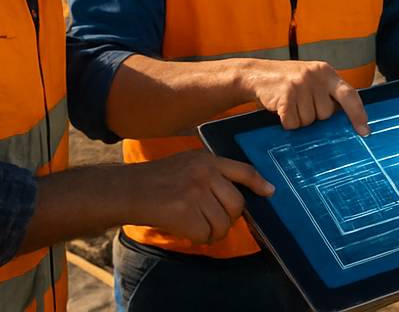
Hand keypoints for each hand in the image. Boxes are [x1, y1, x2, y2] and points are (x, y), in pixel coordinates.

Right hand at [124, 151, 272, 245]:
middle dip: (228, 218)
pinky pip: (206, 235)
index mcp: (208, 160)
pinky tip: (186, 229)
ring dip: (212, 231)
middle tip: (212, 219)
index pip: (243, 170)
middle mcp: (205, 174)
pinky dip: (199, 238)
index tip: (270, 192)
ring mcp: (196, 193)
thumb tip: (238, 195)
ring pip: (223, 223)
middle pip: (237, 204)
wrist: (128, 190)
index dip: (259, 183)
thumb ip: (211, 173)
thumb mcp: (188, 163)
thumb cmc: (157, 179)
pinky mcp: (186, 213)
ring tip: (195, 224)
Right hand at [240, 59, 368, 134]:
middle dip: (315, 116)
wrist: (257, 74)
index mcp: (326, 72)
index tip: (365, 130)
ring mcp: (299, 84)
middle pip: (326, 114)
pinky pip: (292, 123)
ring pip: (309, 121)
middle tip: (302, 104)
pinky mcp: (284, 95)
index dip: (358, 113)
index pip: (349, 94)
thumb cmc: (290, 82)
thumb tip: (348, 120)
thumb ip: (329, 93)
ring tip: (291, 105)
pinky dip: (287, 122)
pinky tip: (281, 109)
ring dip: (299, 120)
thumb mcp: (313, 79)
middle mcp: (315, 76)